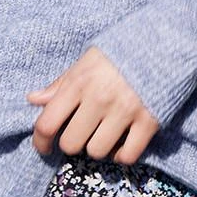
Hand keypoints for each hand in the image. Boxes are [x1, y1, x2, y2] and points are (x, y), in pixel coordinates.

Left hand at [25, 46, 159, 164]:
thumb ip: (61, 83)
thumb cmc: (119, 52)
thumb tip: (33, 99)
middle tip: (81, 133)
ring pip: (97, 152)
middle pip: (71, 144)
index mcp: (79, 82)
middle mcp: (99, 98)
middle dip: (73, 142)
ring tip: (103, 134)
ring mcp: (125, 111)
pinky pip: (127, 155)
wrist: (163, 41)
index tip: (44, 147)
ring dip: (98, 147)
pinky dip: (122, 155)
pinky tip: (122, 143)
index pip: (47, 123)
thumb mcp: (86, 61)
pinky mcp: (149, 121)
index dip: (40, 142)